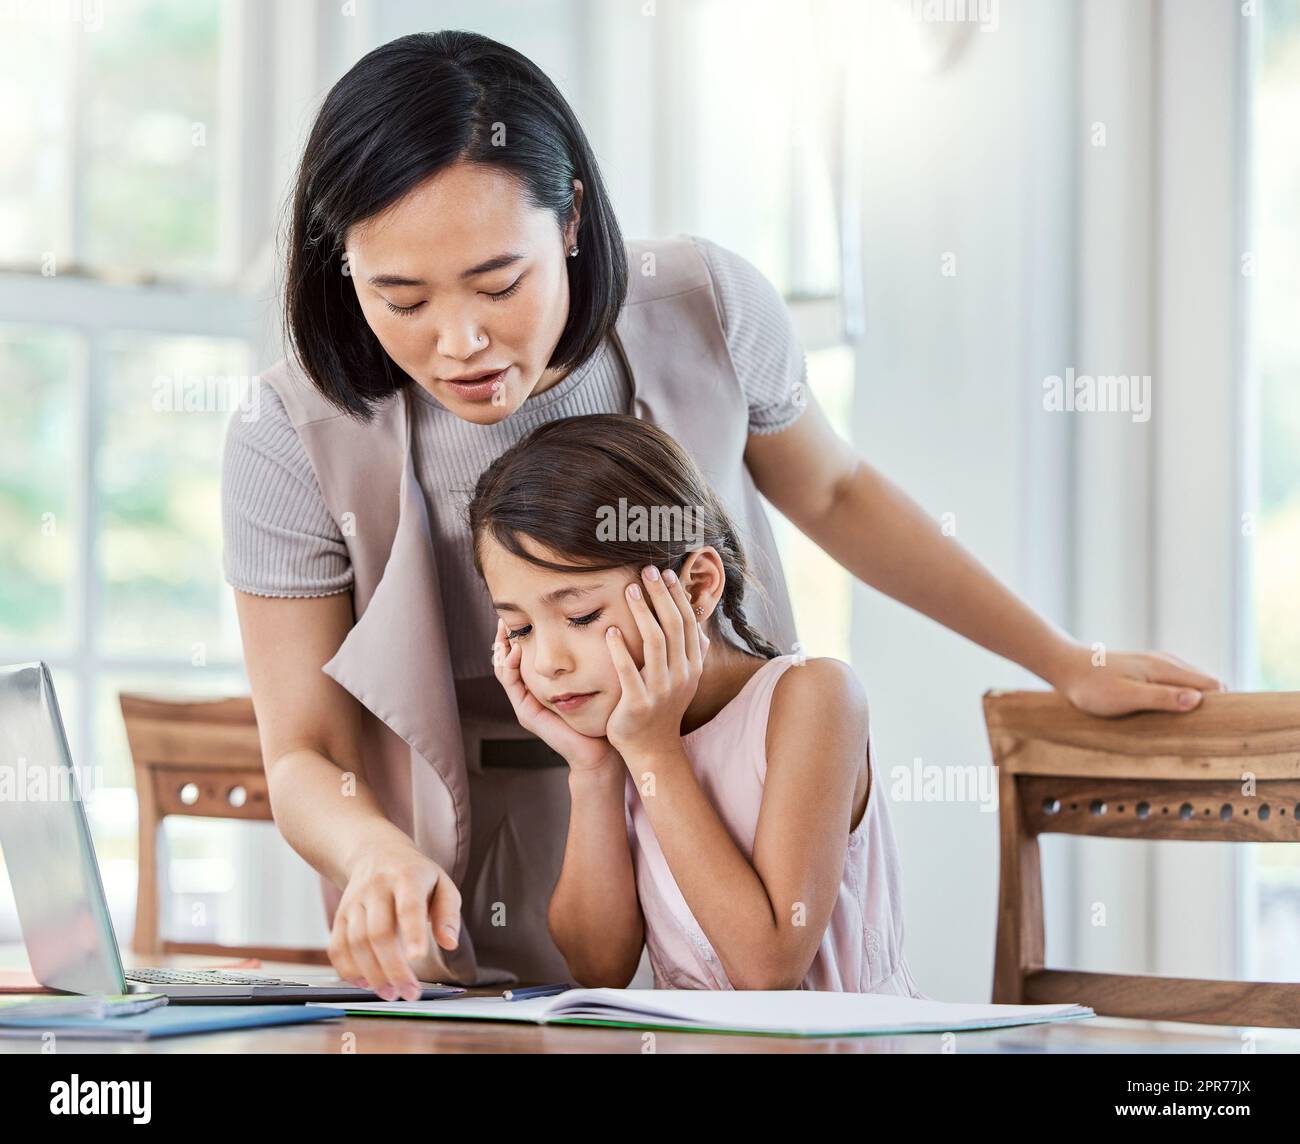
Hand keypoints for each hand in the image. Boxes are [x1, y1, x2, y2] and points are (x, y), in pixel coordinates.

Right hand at [329, 841, 460, 1000]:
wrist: (376, 852)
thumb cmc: (416, 875)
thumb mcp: (442, 883)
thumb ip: (448, 913)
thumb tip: (449, 943)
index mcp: (407, 877)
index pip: (408, 906)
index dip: (412, 932)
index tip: (418, 958)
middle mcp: (376, 888)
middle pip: (379, 932)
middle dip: (393, 968)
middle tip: (409, 992)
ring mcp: (354, 901)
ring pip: (356, 943)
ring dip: (372, 974)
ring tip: (390, 993)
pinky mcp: (340, 915)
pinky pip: (337, 946)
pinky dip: (348, 970)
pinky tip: (364, 983)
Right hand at [491, 618, 620, 772]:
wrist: (600, 748)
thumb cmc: (603, 710)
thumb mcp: (594, 674)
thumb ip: (589, 653)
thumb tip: (599, 620)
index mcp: (543, 680)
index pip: (524, 648)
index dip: (521, 629)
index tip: (524, 607)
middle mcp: (530, 689)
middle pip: (508, 655)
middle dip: (506, 634)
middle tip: (506, 611)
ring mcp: (525, 701)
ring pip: (503, 667)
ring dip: (502, 646)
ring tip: (505, 625)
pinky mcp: (526, 712)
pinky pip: (511, 684)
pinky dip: (509, 666)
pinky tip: (515, 649)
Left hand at [604, 565, 708, 756]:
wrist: (652, 747)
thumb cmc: (663, 707)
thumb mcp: (683, 679)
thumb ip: (690, 652)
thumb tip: (698, 624)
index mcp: (692, 666)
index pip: (687, 622)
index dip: (677, 596)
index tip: (665, 573)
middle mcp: (681, 675)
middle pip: (674, 626)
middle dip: (661, 595)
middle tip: (647, 570)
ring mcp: (661, 690)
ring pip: (655, 643)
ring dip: (643, 613)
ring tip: (629, 589)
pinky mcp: (638, 703)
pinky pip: (629, 672)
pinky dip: (620, 650)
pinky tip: (610, 630)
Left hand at [1048, 642, 1225, 716]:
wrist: (1065, 667)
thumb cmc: (1092, 686)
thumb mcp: (1126, 697)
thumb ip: (1161, 698)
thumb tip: (1198, 700)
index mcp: (1166, 668)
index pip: (1213, 685)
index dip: (1222, 706)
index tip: (1220, 729)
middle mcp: (1167, 662)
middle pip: (1207, 685)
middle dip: (1211, 707)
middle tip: (1203, 735)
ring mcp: (1157, 665)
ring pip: (1191, 685)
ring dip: (1195, 704)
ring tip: (1188, 730)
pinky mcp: (1146, 671)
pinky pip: (1175, 685)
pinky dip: (1180, 699)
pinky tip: (1169, 717)